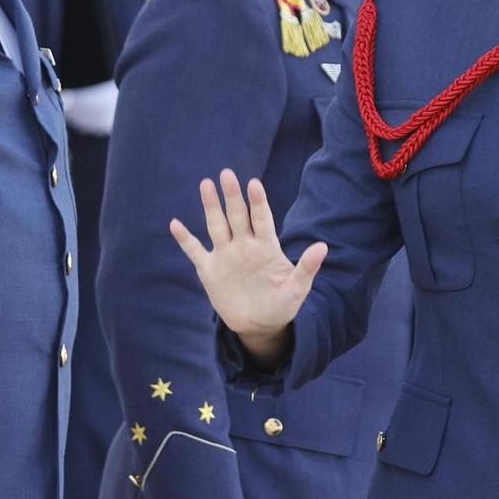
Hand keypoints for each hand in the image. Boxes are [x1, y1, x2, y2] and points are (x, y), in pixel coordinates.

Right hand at [169, 169, 326, 364]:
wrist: (259, 325)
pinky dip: (185, 239)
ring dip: (211, 206)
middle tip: (227, 173)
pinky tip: (175, 224)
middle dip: (232, 196)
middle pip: (237, 215)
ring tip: (206, 184)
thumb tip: (323, 246)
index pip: (262, 219)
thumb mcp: (297, 289)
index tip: (254, 184)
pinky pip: (195, 251)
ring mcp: (226, 255)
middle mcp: (244, 245)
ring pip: (216, 225)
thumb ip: (307, 267)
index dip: (258, 202)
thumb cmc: (282, 304)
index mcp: (266, 247)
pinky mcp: (210, 270)